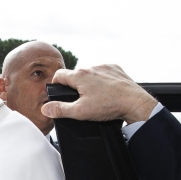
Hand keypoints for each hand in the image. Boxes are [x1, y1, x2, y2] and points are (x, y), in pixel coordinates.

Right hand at [41, 64, 157, 124]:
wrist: (134, 103)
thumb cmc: (109, 106)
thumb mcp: (80, 112)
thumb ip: (60, 109)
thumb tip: (46, 108)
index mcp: (80, 76)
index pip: (59, 75)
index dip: (56, 85)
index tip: (59, 93)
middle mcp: (91, 67)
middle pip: (75, 75)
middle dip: (74, 87)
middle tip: (80, 101)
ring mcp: (104, 67)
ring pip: (89, 74)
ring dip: (89, 83)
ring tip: (96, 97)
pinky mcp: (115, 69)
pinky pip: (103, 73)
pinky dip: (102, 81)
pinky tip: (106, 92)